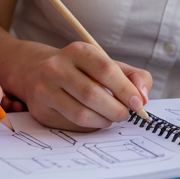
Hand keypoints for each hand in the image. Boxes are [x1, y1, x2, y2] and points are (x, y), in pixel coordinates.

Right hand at [11, 42, 152, 130]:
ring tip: (110, 118)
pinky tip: (94, 120)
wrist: (36, 72)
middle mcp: (56, 67)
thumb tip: (142, 98)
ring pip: (81, 114)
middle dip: (116, 110)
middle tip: (125, 115)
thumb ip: (134, 76)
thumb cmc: (82, 70)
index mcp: (78, 51)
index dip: (126, 90)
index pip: (106, 70)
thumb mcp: (108, 64)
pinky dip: (89, 127)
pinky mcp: (41, 110)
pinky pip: (71, 125)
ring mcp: (44, 89)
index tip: (138, 104)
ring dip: (103, 121)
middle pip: (92, 95)